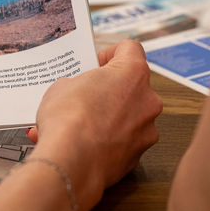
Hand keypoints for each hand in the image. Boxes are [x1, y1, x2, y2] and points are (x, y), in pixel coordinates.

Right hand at [28, 40, 161, 210]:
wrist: (71, 161)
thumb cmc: (69, 119)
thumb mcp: (61, 86)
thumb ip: (78, 84)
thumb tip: (78, 92)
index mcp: (132, 73)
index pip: (130, 49)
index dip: (111, 53)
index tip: (97, 64)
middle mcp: (148, 100)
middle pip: (131, 86)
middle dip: (109, 90)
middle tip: (85, 96)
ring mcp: (147, 130)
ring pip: (128, 116)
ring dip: (108, 117)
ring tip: (78, 125)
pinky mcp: (138, 155)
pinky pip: (123, 141)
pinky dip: (107, 141)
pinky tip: (83, 144)